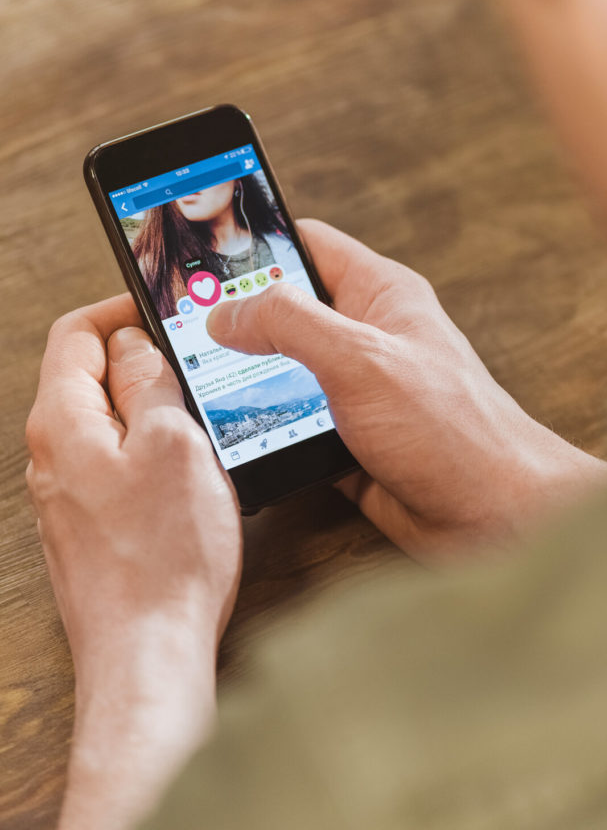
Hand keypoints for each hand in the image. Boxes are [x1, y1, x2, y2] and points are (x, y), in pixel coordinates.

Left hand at [26, 294, 241, 829]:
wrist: (147, 655)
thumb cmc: (164, 555)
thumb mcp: (174, 443)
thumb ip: (150, 382)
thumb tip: (135, 345)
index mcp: (63, 422)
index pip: (74, 335)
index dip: (117, 310)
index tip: (158, 309)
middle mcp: (52, 456)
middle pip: (87, 377)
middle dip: (139, 360)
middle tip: (192, 365)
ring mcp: (67, 494)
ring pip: (105, 422)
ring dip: (149, 409)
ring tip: (198, 419)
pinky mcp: (88, 525)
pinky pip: (114, 464)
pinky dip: (148, 451)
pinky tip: (187, 473)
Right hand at [207, 220, 606, 558]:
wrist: (496, 519)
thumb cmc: (452, 429)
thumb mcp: (362, 359)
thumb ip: (290, 323)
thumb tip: (225, 312)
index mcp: (380, 294)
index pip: (306, 243)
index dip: (254, 240)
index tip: (200, 252)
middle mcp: (367, 337)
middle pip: (286, 311)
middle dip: (235, 319)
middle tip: (177, 328)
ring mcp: (357, 391)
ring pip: (283, 371)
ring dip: (244, 380)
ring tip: (191, 383)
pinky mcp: (348, 441)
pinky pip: (291, 425)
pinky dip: (262, 429)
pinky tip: (229, 435)